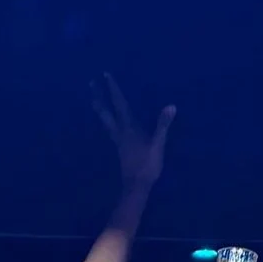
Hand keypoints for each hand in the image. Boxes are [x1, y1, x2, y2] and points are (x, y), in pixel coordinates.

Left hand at [92, 73, 174, 196]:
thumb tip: (171, 106)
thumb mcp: (158, 144)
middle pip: (106, 112)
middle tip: (91, 84)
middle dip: (99, 97)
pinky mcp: (120, 148)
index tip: (105, 75)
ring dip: (100, 109)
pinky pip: (112, 129)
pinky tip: (110, 123)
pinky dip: (108, 121)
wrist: (136, 187)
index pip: (119, 104)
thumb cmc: (147, 165)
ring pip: (106, 121)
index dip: (113, 89)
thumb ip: (163, 125)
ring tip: (95, 100)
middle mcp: (119, 132)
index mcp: (128, 128)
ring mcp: (118, 141)